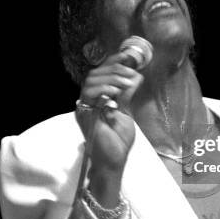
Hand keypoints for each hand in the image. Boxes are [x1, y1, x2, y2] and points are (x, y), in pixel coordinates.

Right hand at [76, 51, 143, 171]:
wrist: (113, 161)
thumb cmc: (118, 141)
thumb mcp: (125, 112)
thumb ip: (126, 94)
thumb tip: (135, 76)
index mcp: (97, 98)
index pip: (101, 73)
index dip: (113, 62)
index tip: (128, 57)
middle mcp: (88, 100)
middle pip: (95, 73)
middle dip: (114, 68)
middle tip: (130, 72)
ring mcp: (84, 106)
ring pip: (91, 80)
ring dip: (111, 77)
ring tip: (126, 82)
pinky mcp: (84, 113)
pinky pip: (89, 93)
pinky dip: (103, 88)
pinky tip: (116, 91)